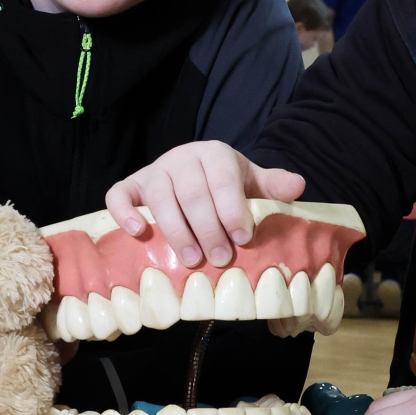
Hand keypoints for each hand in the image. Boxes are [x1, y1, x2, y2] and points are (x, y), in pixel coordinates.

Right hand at [104, 141, 304, 268]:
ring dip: (176, 231)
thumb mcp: (251, 182)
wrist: (193, 172)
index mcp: (214, 155)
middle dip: (208, 228)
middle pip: (192, 193)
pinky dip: (125, 213)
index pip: (222, 179)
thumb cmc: (224, 186)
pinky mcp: (130, 186)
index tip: (243, 237)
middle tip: (220, 259)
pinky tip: (139, 233)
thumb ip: (272, 185)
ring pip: (160, 198)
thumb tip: (297, 186)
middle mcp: (181, 159)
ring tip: (191, 260)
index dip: (232, 208)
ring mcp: (153, 172)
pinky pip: (119, 195)